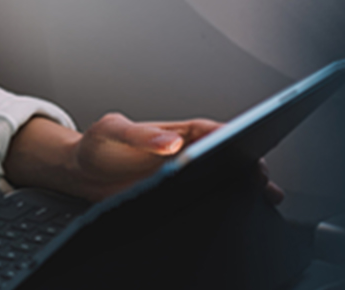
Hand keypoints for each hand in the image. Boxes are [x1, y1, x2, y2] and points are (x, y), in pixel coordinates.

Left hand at [4, 115, 283, 203]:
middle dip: (248, 165)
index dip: (233, 136)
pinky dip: (223, 204)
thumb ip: (138, 135)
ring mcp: (185, 176)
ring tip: (263, 198)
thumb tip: (170, 143)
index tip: (249, 145)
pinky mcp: (179, 196)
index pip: (212, 131)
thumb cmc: (97, 145)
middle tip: (261, 178)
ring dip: (243, 187)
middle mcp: (186, 153)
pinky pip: (208, 199)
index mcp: (175, 132)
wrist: (81, 172)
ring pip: (223, 179)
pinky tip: (232, 214)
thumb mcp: (111, 131)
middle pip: (226, 156)